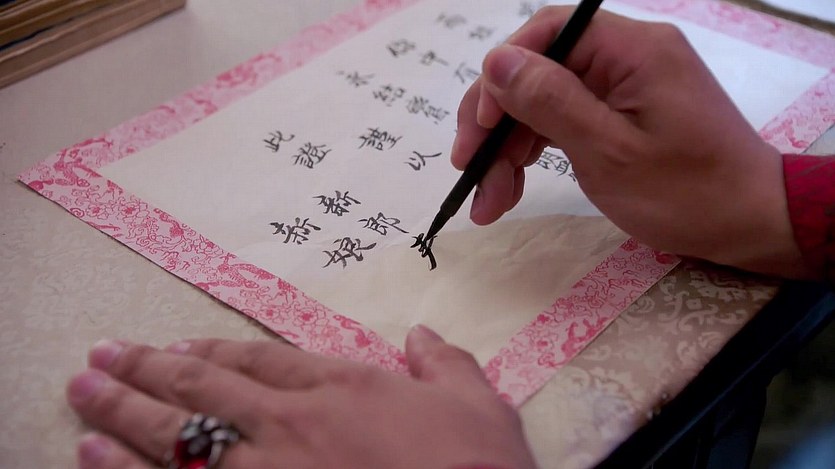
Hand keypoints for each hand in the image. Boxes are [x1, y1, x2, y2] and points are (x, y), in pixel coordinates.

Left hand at [66, 326, 536, 468]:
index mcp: (342, 387)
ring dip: (124, 410)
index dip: (215, 350)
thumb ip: (446, 365)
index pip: (262, 359)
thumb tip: (425, 337)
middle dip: (149, 369)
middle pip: (205, 386)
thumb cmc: (475, 466)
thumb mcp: (478, 405)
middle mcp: (292, 421)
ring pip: (178, 430)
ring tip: (83, 391)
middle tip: (103, 354)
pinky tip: (96, 455)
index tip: (179, 346)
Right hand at [452, 7, 808, 277]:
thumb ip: (550, 102)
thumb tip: (496, 62)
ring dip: (510, 148)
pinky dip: (536, 152)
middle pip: (539, 70)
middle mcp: (626, 56)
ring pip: (545, 100)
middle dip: (498, 122)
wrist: (749, 224)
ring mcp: (624, 85)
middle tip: (470, 171)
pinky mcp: (623, 112)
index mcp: (630, 49)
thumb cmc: (686, 193)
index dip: (502, 76)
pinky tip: (512, 188)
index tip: (480, 129)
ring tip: (489, 203)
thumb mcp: (609, 153)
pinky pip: (566, 119)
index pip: (546, 34)